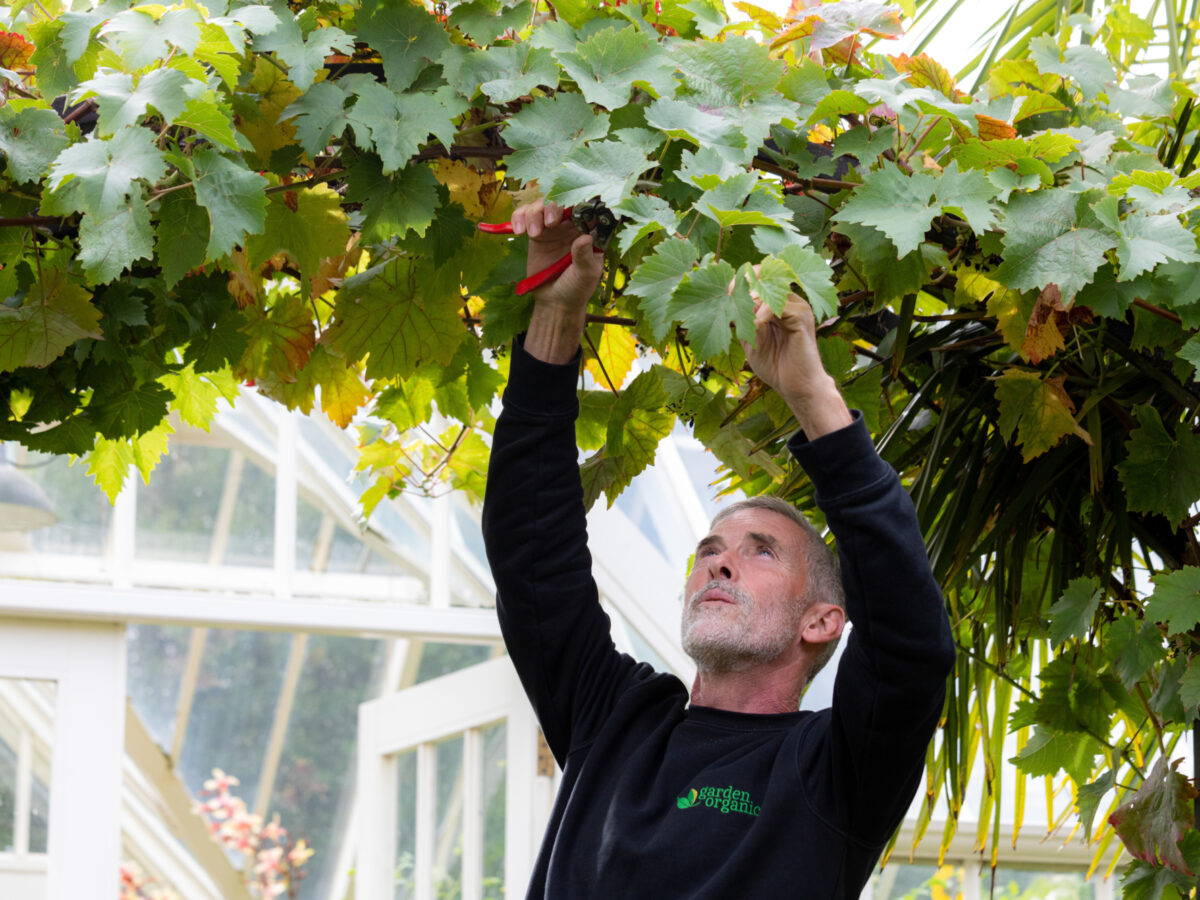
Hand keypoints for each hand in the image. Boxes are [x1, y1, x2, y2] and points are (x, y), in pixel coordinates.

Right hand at [512, 201, 603, 363]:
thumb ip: (585, 257)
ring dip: (534, 213)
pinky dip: (519, 217)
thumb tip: (585, 238)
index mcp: (588, 230)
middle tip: (550, 223)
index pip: (584, 207)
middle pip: (559, 201)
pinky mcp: (534, 233)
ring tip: (533, 234)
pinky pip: (524, 215)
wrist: (555, 302)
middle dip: (553, 207)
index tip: (570, 212)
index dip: (576, 202)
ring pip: (540, 205)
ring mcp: (551, 228)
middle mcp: (570, 224)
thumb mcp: (586, 275)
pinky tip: (519, 232)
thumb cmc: (576, 288)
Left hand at [741, 292, 851, 438]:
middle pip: (765, 278)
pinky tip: (757, 326)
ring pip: (769, 290)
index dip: (742, 280)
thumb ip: (743, 321)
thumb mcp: (750, 340)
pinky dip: (762, 314)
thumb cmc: (775, 365)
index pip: (760, 280)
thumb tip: (732, 301)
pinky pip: (777, 305)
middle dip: (744, 287)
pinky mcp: (802, 316)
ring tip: (745, 320)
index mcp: (777, 304)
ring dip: (751, 303)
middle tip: (731, 296)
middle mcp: (789, 301)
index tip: (727, 292)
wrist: (795, 386)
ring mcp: (797, 306)